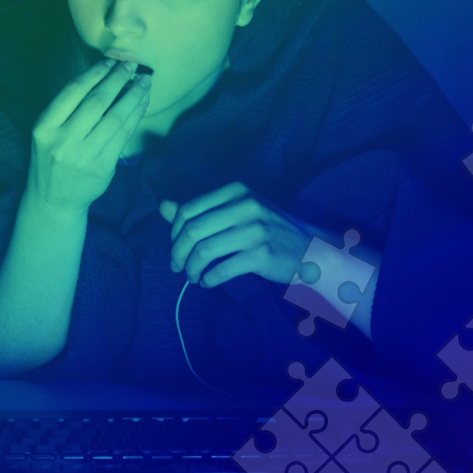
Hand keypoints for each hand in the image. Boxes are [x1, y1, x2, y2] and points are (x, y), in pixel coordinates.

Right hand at [28, 58, 151, 212]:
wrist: (54, 199)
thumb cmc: (52, 158)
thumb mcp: (47, 132)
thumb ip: (68, 108)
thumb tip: (103, 75)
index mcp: (45, 127)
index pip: (73, 91)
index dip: (95, 72)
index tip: (111, 61)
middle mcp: (63, 141)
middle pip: (97, 102)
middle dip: (118, 79)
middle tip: (132, 65)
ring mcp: (84, 156)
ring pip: (115, 118)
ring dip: (133, 96)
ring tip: (144, 82)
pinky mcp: (103, 168)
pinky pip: (124, 136)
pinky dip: (136, 116)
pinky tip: (142, 103)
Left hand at [159, 181, 311, 288]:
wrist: (309, 248)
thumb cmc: (266, 229)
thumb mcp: (236, 211)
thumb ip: (200, 210)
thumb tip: (163, 206)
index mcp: (235, 191)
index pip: (187, 210)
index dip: (173, 233)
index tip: (175, 248)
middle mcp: (245, 206)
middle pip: (192, 231)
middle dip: (177, 254)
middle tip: (177, 267)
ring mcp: (255, 230)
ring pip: (203, 252)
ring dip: (191, 269)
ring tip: (193, 277)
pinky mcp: (262, 255)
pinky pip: (221, 269)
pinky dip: (208, 279)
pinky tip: (208, 282)